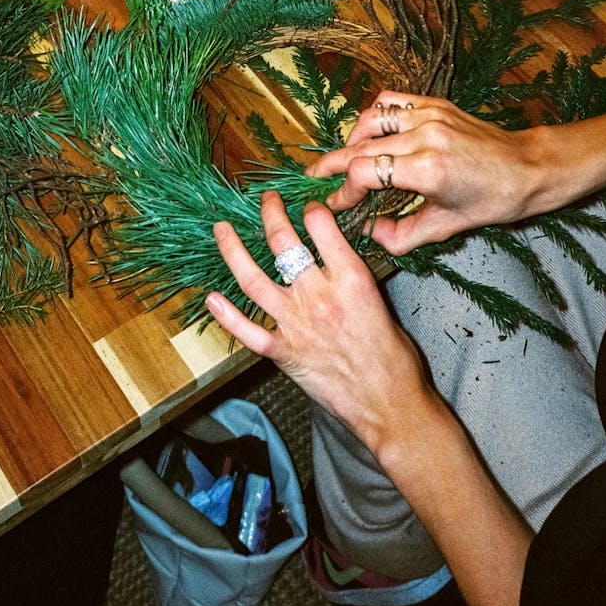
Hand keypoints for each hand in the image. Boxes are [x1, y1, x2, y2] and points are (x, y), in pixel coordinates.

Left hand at [206, 190, 433, 455]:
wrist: (389, 405)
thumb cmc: (394, 356)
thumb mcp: (379, 300)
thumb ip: (351, 275)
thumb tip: (331, 255)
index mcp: (351, 278)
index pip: (320, 225)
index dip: (310, 209)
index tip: (305, 206)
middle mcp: (319, 295)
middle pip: (282, 242)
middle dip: (270, 213)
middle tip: (265, 200)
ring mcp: (296, 324)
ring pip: (252, 279)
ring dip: (232, 250)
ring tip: (221, 229)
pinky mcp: (282, 353)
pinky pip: (246, 330)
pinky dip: (226, 315)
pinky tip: (211, 298)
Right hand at [305, 91, 543, 251]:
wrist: (528, 168)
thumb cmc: (493, 201)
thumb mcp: (447, 227)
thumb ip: (402, 235)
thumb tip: (368, 233)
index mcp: (428, 170)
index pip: (363, 173)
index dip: (343, 191)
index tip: (336, 205)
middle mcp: (424, 136)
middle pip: (359, 146)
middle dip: (332, 166)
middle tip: (316, 181)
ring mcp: (429, 114)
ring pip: (369, 119)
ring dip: (350, 139)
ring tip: (345, 159)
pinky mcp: (434, 103)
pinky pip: (390, 100)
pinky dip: (373, 116)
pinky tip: (371, 133)